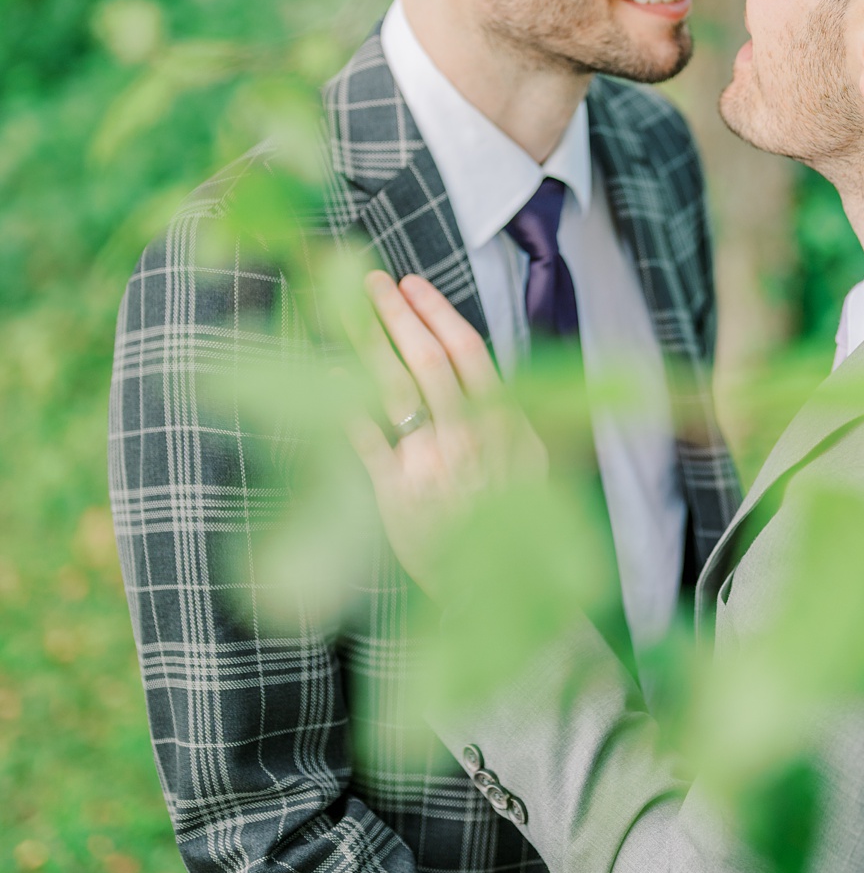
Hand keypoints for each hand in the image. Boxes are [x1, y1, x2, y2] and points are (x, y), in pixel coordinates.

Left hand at [348, 270, 545, 593]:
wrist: (494, 590)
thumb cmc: (513, 524)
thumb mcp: (531, 466)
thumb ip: (510, 419)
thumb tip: (484, 373)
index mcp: (506, 424)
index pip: (469, 352)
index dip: (437, 313)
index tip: (412, 284)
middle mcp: (469, 437)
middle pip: (428, 360)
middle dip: (397, 315)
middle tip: (369, 282)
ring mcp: (430, 463)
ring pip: (394, 388)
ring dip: (368, 343)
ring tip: (344, 312)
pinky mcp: (394, 494)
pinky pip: (364, 440)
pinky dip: (343, 405)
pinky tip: (324, 374)